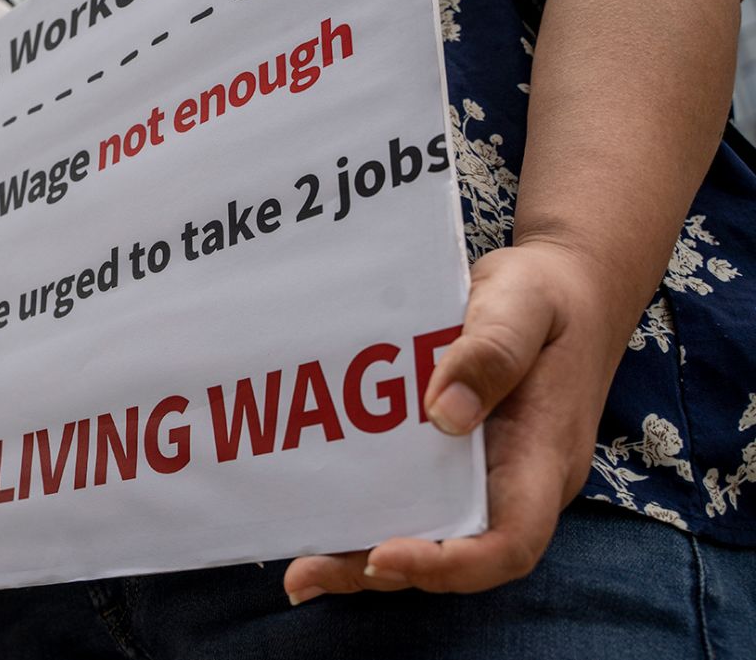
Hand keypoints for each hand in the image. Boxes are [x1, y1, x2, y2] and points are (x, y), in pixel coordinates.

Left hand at [283, 241, 627, 600]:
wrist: (563, 286)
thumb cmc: (546, 295)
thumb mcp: (522, 305)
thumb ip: (490, 352)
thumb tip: (443, 414)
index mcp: (541, 456)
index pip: (509, 541)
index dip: (449, 564)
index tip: (385, 554)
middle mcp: (513, 483)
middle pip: (454, 551)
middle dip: (382, 570)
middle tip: (306, 575)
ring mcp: (483, 475)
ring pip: (427, 532)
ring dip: (361, 554)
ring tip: (298, 568)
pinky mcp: (451, 458)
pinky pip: (411, 498)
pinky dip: (364, 514)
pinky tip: (312, 513)